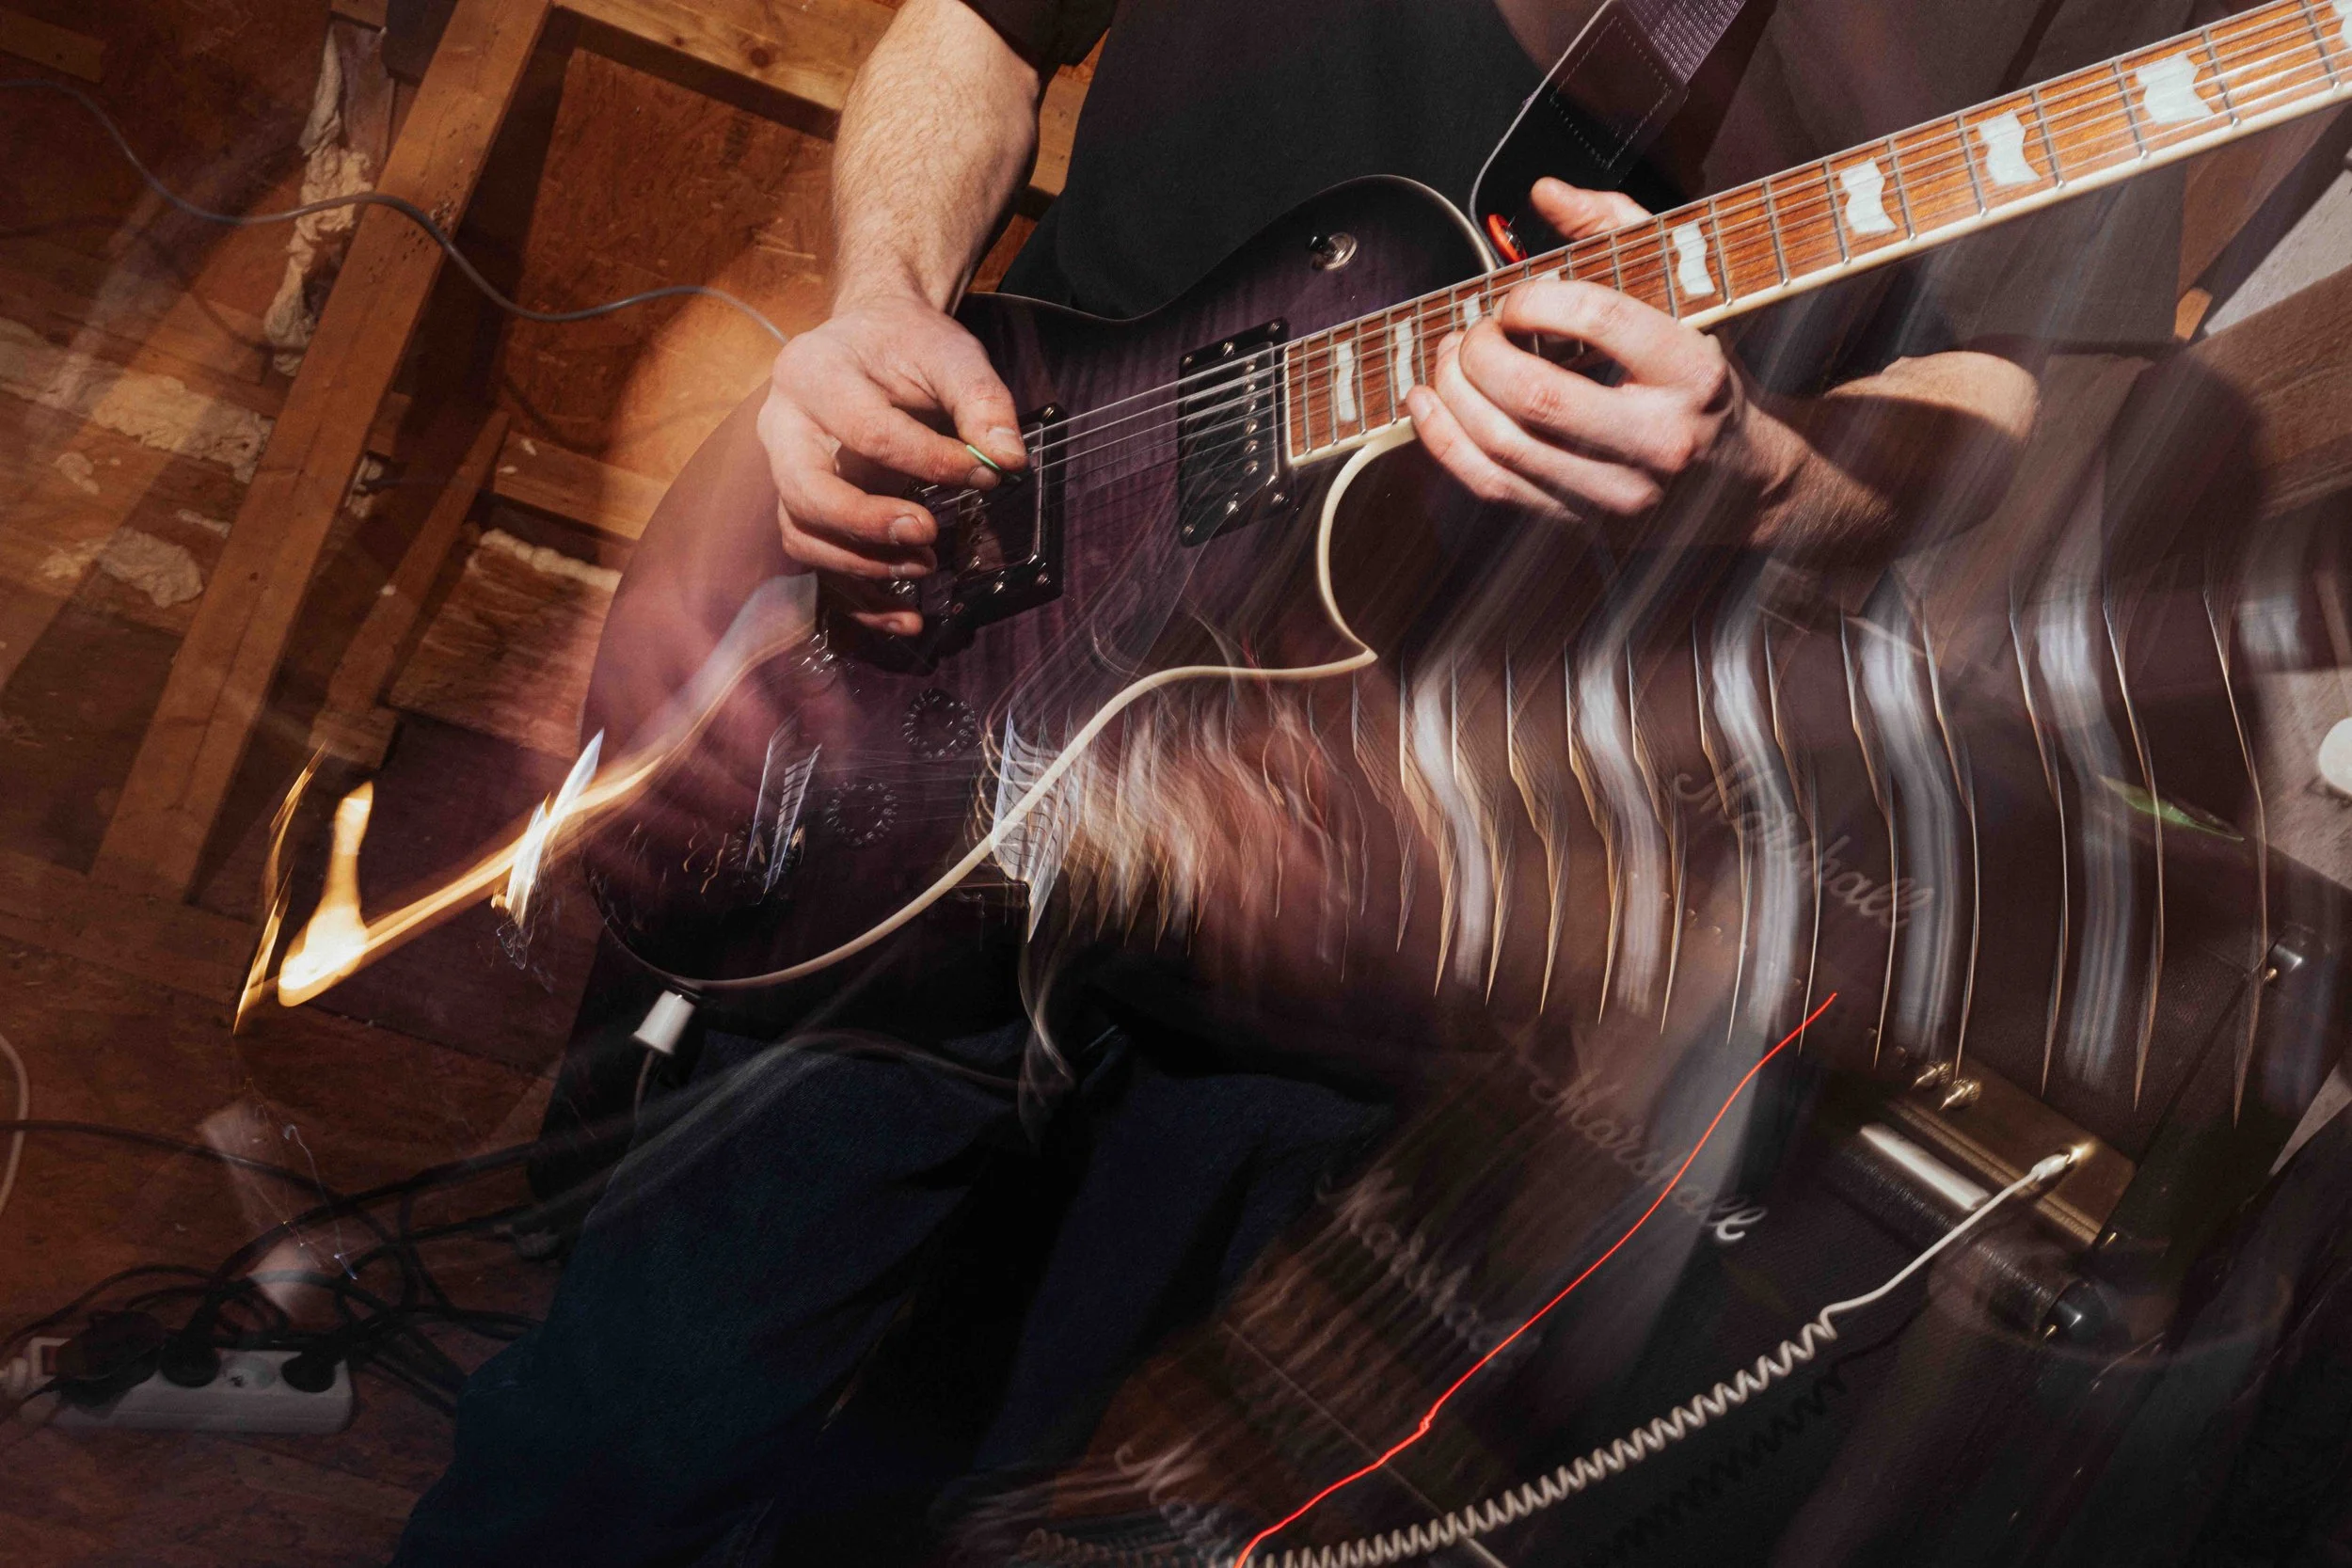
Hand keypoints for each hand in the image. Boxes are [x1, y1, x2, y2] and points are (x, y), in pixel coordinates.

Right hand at [756, 291, 1028, 633]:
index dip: (926, 460)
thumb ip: (982, 400)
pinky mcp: (802, 506)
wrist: (869, 339)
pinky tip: (904, 617)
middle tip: (927, 534)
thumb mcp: (951, 354)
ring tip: (925, 565)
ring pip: (803, 534)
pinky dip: (858, 597)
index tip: (981, 474)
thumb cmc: (907, 346)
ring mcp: (784, 471)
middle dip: (868, 524)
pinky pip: (817, 561)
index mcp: (813, 374)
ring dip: (862, 566)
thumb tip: (1007, 459)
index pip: (866, 430)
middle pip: (807, 491)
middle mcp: (782, 425)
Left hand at [1404, 178, 1796, 527]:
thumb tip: (1544, 191)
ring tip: (1447, 358)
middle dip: (1480, 352)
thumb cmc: (1701, 381)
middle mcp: (1661, 440)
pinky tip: (1427, 404)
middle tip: (1472, 331)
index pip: (1601, 321)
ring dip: (1454, 392)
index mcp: (1696, 373)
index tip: (1515, 298)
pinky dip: (1444, 441)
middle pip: (1537, 394)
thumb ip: (1618, 230)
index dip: (1536, 300)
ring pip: (1505, 444)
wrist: (1740, 487)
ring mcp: (1620, 493)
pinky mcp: (1582, 526)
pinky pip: (1492, 487)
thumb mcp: (1685, 296)